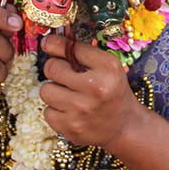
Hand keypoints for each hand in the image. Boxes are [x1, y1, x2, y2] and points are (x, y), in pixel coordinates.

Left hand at [39, 34, 139, 148]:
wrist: (123, 125)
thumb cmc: (112, 90)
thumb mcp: (108, 66)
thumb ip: (82, 52)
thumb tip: (49, 42)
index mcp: (107, 68)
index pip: (69, 49)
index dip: (53, 44)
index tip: (47, 43)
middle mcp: (95, 88)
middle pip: (51, 68)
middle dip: (54, 69)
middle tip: (64, 74)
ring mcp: (81, 110)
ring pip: (45, 90)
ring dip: (54, 91)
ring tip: (68, 94)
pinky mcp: (70, 128)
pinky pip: (47, 111)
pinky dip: (55, 110)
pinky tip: (69, 110)